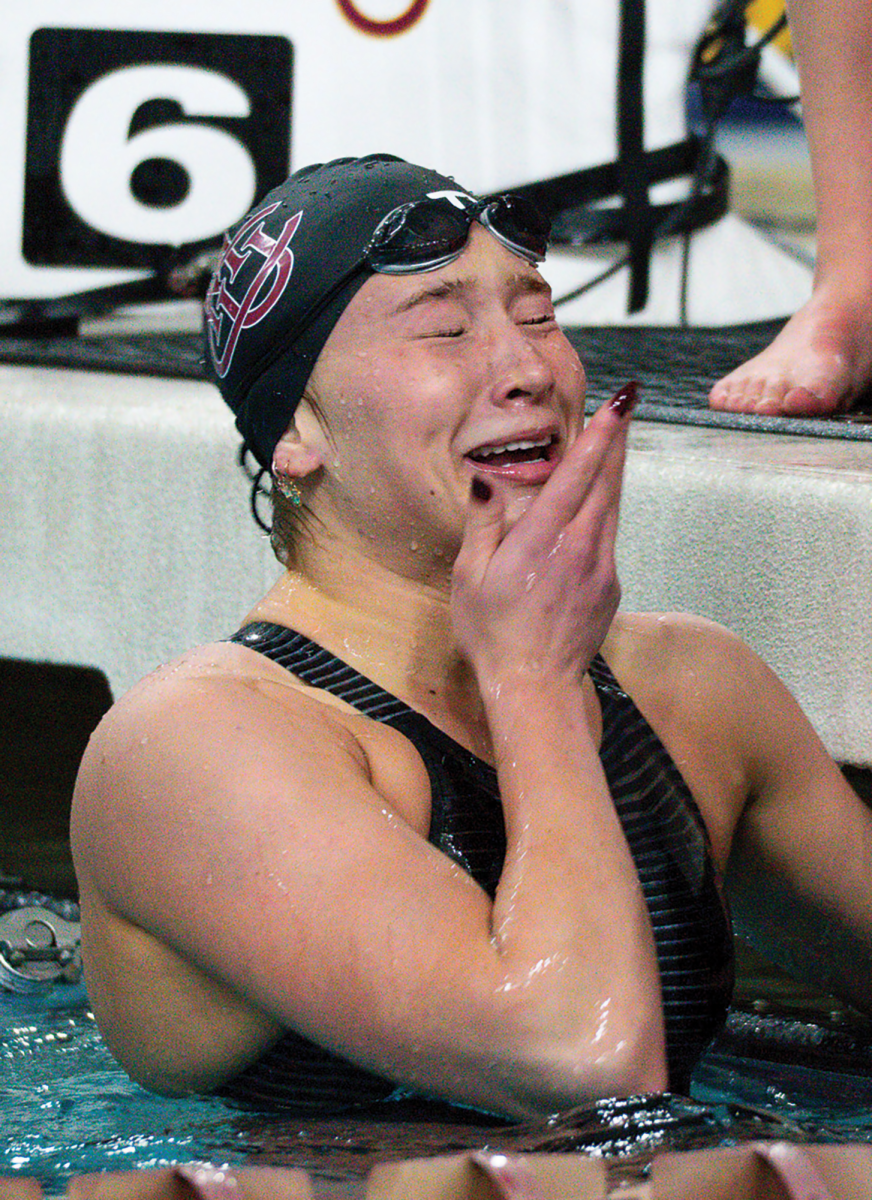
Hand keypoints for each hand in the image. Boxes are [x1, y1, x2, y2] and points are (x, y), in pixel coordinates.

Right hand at [451, 385, 634, 688]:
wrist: (535, 686)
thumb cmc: (492, 633)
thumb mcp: (470, 577)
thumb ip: (483, 524)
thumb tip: (486, 481)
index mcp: (542, 539)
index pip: (579, 474)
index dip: (600, 435)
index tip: (619, 403)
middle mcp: (580, 546)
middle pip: (608, 481)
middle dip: (617, 438)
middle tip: (629, 402)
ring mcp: (601, 567)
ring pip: (614, 506)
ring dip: (615, 470)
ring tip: (617, 440)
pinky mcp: (610, 586)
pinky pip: (608, 537)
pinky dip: (604, 512)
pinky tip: (594, 507)